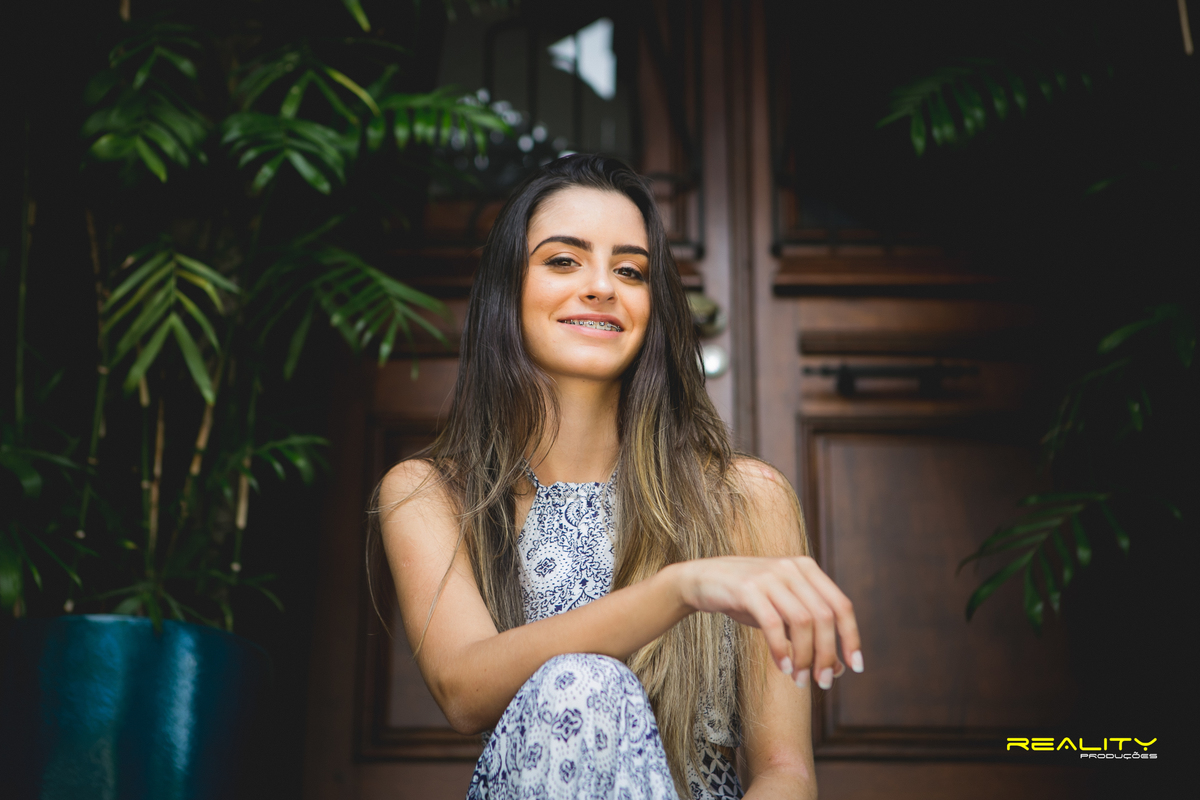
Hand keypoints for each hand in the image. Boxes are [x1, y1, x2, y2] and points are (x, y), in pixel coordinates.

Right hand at [675, 556, 862, 688]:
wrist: (703, 580)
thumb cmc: (748, 599)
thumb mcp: (783, 614)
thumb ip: (810, 635)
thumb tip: (840, 669)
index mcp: (807, 569)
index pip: (841, 605)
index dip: (852, 638)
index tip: (855, 668)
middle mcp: (792, 568)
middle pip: (824, 617)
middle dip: (827, 655)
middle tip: (822, 682)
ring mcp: (770, 576)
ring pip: (802, 621)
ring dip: (805, 656)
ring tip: (800, 680)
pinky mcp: (748, 588)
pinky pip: (773, 623)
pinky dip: (781, 649)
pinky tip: (783, 667)